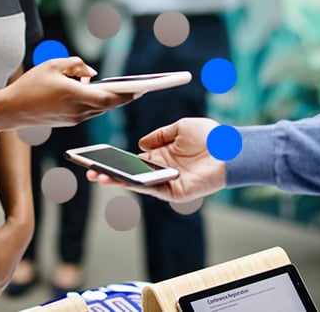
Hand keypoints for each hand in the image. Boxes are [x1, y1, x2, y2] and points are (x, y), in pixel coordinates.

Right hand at [5, 57, 137, 127]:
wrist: (11, 109)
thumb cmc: (31, 84)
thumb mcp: (53, 64)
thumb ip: (77, 65)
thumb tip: (93, 74)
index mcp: (76, 96)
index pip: (110, 97)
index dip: (128, 94)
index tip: (143, 88)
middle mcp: (78, 111)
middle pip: (108, 105)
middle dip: (125, 97)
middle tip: (141, 88)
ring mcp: (74, 119)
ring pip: (99, 108)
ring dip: (110, 100)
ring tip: (125, 89)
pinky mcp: (68, 122)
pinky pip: (88, 111)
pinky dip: (96, 102)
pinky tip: (99, 93)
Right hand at [87, 117, 226, 202]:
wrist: (230, 149)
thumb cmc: (210, 136)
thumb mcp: (180, 127)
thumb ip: (159, 135)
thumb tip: (139, 144)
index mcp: (162, 155)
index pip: (132, 159)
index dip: (115, 159)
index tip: (97, 157)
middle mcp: (162, 170)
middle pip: (129, 173)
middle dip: (109, 172)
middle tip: (89, 171)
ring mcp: (167, 182)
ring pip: (136, 183)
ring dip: (116, 180)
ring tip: (98, 176)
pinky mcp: (175, 192)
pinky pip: (151, 188)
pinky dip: (135, 184)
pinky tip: (121, 178)